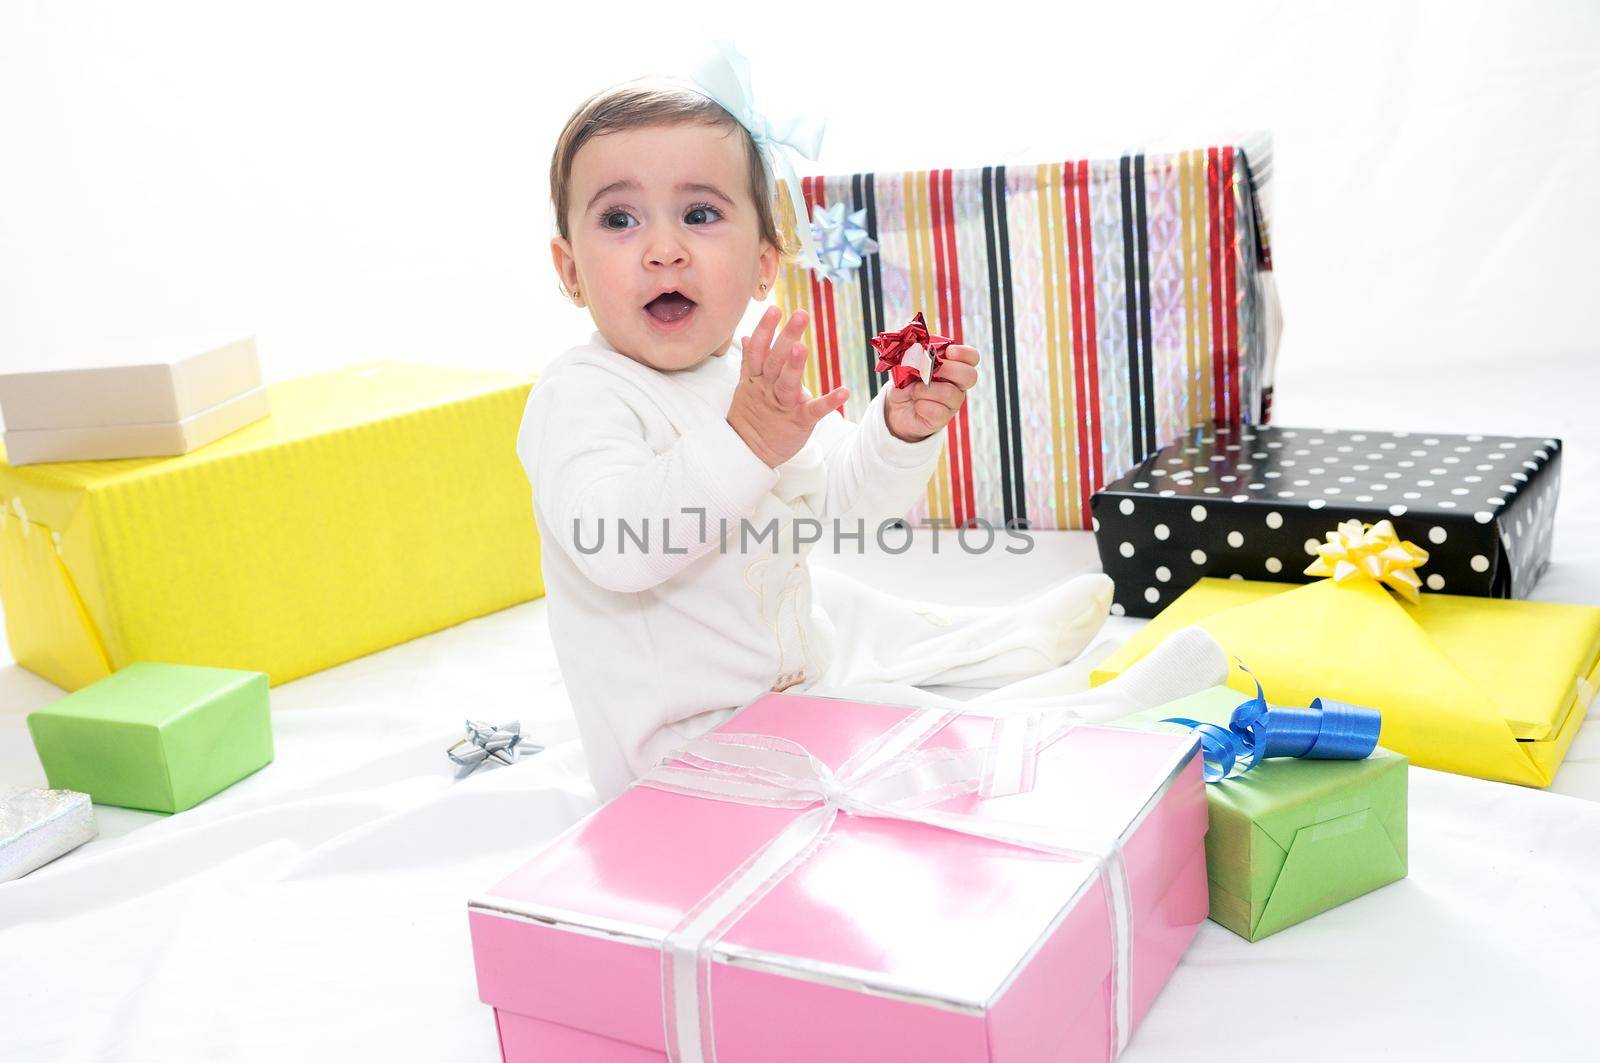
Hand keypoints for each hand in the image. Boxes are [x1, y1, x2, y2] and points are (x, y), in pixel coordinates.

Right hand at [727, 306, 849, 467]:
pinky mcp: (798, 422)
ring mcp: (782, 406)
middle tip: (799, 315)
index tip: (774, 309)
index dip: (766, 330)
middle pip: (774, 361)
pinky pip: (813, 411)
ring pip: (786, 383)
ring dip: (794, 365)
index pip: (759, 350)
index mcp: (755, 379)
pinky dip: (828, 401)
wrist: (748, 453)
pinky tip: (844, 391)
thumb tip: (747, 336)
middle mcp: (767, 389)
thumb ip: (750, 361)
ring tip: (803, 347)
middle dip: (786, 337)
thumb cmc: (752, 415)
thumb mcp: (745, 387)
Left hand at [884, 344, 979, 441]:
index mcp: (953, 366)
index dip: (964, 353)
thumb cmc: (905, 383)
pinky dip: (922, 406)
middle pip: (970, 376)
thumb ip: (913, 358)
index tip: (949, 352)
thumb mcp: (905, 366)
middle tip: (929, 371)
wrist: (894, 408)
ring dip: (927, 390)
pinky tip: (916, 405)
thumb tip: (918, 354)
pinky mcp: (942, 418)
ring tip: (914, 391)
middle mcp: (957, 385)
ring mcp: (952, 403)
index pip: (972, 357)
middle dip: (949, 370)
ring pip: (951, 394)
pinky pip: (938, 412)